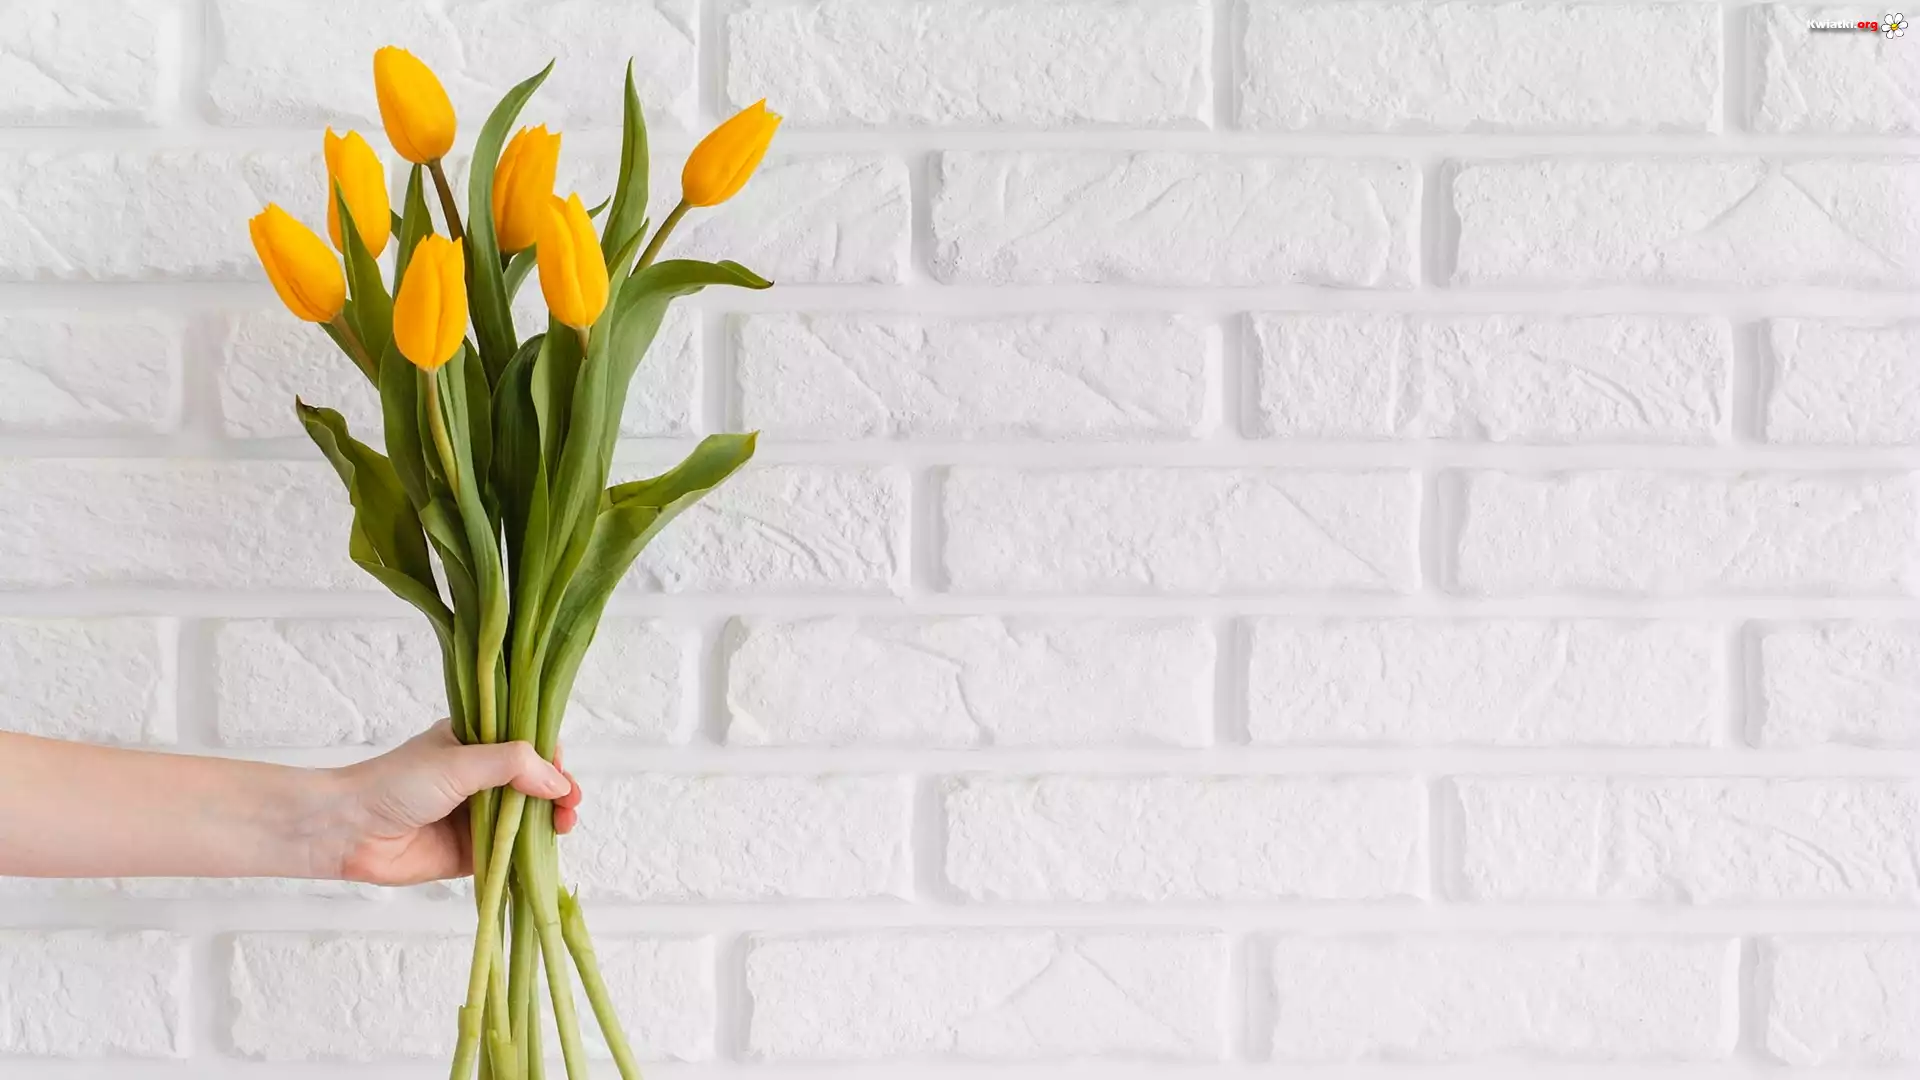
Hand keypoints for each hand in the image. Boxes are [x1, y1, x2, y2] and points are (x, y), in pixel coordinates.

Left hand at [323, 720, 584, 885]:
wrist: (349, 831)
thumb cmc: (396, 784)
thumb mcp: (459, 762)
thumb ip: (512, 765)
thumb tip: (559, 782)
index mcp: (476, 743)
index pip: (527, 745)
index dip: (551, 757)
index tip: (563, 772)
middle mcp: (480, 778)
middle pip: (534, 784)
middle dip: (558, 792)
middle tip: (570, 805)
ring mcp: (477, 816)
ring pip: (526, 818)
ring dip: (550, 822)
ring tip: (563, 826)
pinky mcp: (472, 853)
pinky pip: (510, 852)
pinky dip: (530, 853)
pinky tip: (546, 852)